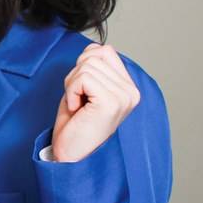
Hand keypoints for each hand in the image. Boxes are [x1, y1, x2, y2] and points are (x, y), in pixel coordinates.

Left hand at [51, 44, 141, 161]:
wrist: (71, 155)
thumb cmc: (75, 124)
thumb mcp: (86, 89)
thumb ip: (94, 67)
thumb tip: (95, 47)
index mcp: (128, 87)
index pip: (104, 51)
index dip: (83, 66)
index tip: (82, 91)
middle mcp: (132, 92)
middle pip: (94, 55)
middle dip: (75, 75)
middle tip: (78, 100)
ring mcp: (124, 97)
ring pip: (86, 65)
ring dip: (72, 85)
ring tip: (78, 106)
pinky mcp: (111, 102)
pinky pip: (83, 78)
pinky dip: (71, 92)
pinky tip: (77, 110)